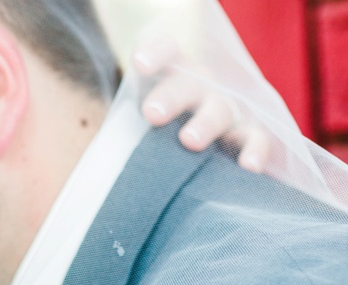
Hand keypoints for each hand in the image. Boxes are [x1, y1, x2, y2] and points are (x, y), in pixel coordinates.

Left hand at [132, 35, 272, 172]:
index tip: (140, 63)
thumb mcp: (134, 119)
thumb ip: (120, 130)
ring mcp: (227, 109)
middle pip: (189, 85)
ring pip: (220, 110)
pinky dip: (255, 150)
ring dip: (206, 123)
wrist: (194, 133)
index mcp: (173, 72)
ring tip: (188, 140)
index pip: (167, 52)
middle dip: (171, 97)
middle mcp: (201, 87)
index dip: (157, 53)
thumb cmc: (155, 130)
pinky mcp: (248, 134)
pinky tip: (249, 167)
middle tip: (152, 113)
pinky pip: (257, 139)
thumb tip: (90, 169)